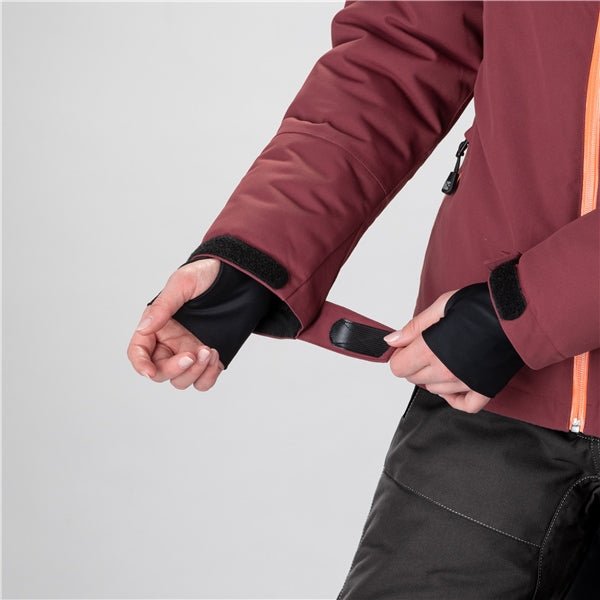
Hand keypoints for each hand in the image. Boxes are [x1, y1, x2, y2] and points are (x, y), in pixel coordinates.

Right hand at [127, 258, 224, 390]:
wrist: (238, 278)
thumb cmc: (206, 275)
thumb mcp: (182, 283)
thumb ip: (162, 307)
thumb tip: (144, 328)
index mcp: (158, 325)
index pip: (139, 351)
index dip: (140, 364)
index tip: (149, 371)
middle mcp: (171, 343)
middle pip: (159, 372)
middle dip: (174, 369)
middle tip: (193, 355)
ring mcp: (190, 352)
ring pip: (181, 380)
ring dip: (194, 372)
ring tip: (209, 351)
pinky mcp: (209, 360)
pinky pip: (202, 382)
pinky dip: (208, 377)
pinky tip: (216, 357)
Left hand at [384, 290, 491, 412]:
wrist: (521, 313)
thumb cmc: (482, 305)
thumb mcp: (442, 305)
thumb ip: (414, 327)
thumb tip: (391, 341)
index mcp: (431, 349)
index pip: (398, 367)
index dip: (400, 355)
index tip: (407, 346)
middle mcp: (446, 371)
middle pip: (414, 379)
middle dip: (414, 364)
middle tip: (427, 346)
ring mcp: (466, 383)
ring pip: (434, 390)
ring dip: (433, 376)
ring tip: (444, 356)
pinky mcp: (485, 389)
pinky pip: (464, 405)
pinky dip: (455, 398)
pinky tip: (452, 384)